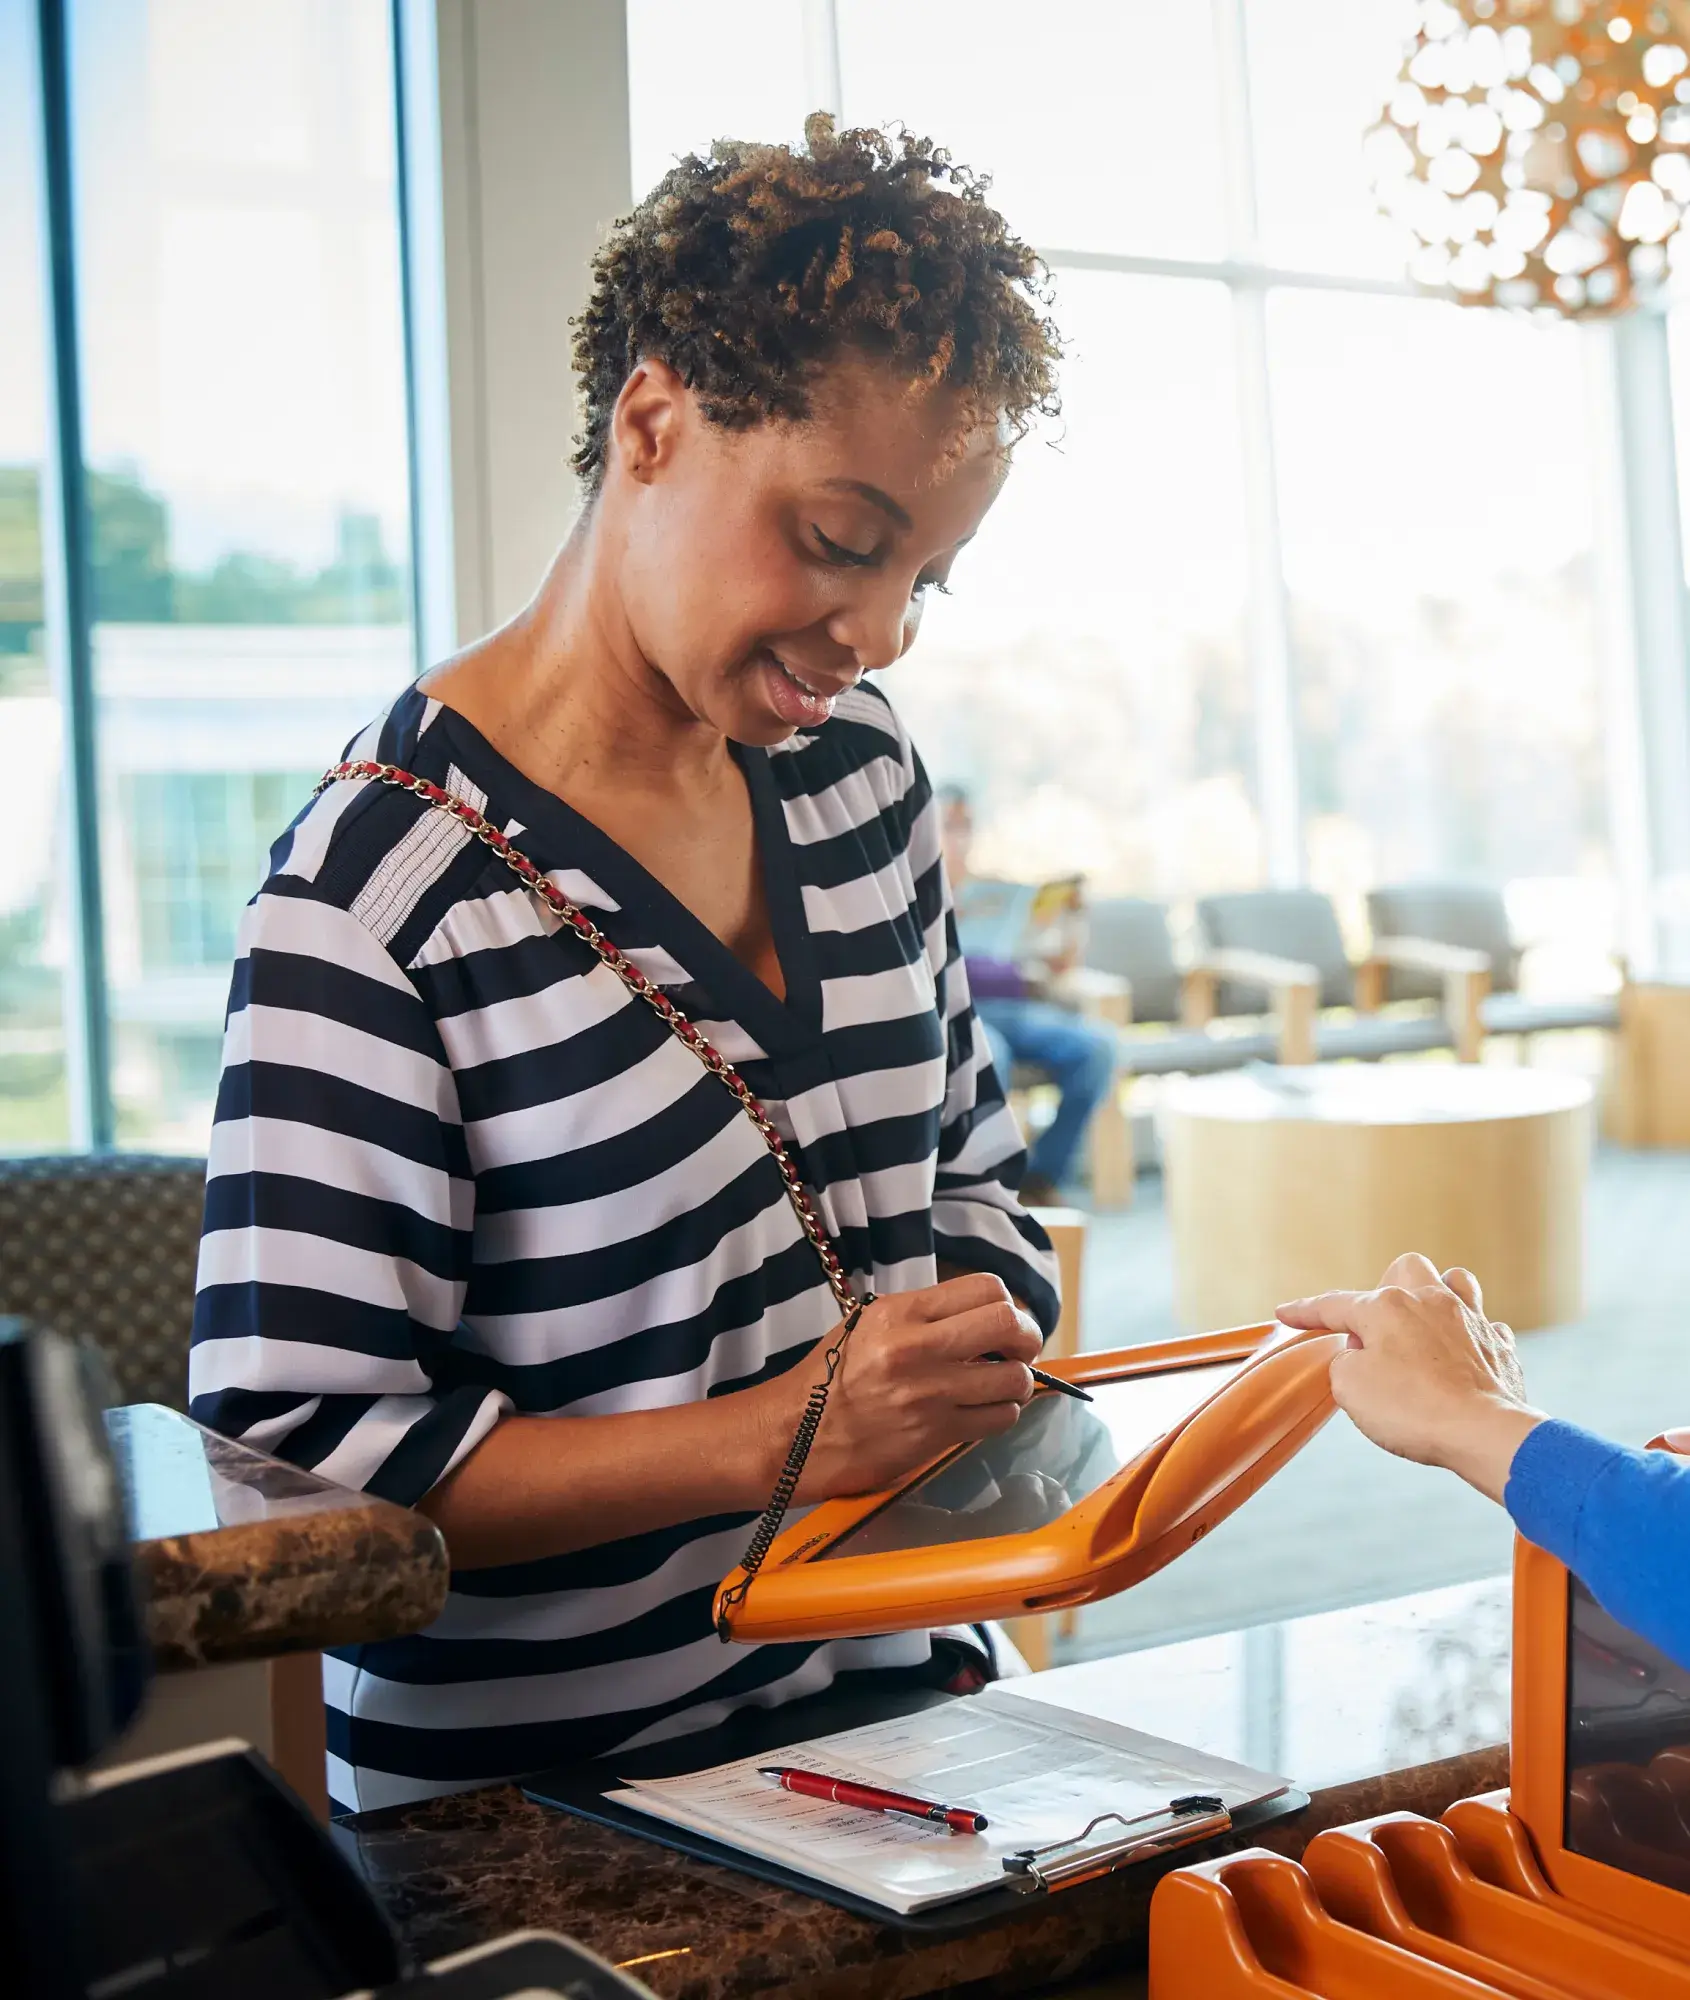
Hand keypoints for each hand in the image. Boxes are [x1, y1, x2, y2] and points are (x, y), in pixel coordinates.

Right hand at [753, 1274, 1040, 1500]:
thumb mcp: (868, 1324)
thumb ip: (923, 1315)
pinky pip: (998, 1418)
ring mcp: (930, 1393)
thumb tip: (981, 1314)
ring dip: (1015, 1381)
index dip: (1008, 1303)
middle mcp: (917, 1348)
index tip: (1006, 1320)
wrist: (796, 1435)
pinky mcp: (936, 1434)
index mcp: (901, 1312)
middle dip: (1026, 1337)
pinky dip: (1001, 1413)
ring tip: (998, 1384)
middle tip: (1019, 1349)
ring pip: (1013, 1378)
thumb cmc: (831, 1377)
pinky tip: (983, 1410)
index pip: (986, 1289)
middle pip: (1008, 1324)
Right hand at [1276, 1253, 1544, 1502]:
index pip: (1334, 1304)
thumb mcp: (1349, 1387)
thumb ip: (1342, 1362)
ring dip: (1437, 1295)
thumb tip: (1357, 1356)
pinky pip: (1486, 1326)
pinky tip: (1464, 1354)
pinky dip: (1472, 1336)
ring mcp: (1470, 1320)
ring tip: (1425, 1322)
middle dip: (1386, 1288)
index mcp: (1386, 1308)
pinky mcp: (1498, 1346)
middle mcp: (1430, 1301)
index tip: (1286, 1313)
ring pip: (1455, 1280)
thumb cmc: (1414, 1409)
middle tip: (1377, 1328)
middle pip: (1403, 1269)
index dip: (1305, 1311)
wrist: (1482, 1433)